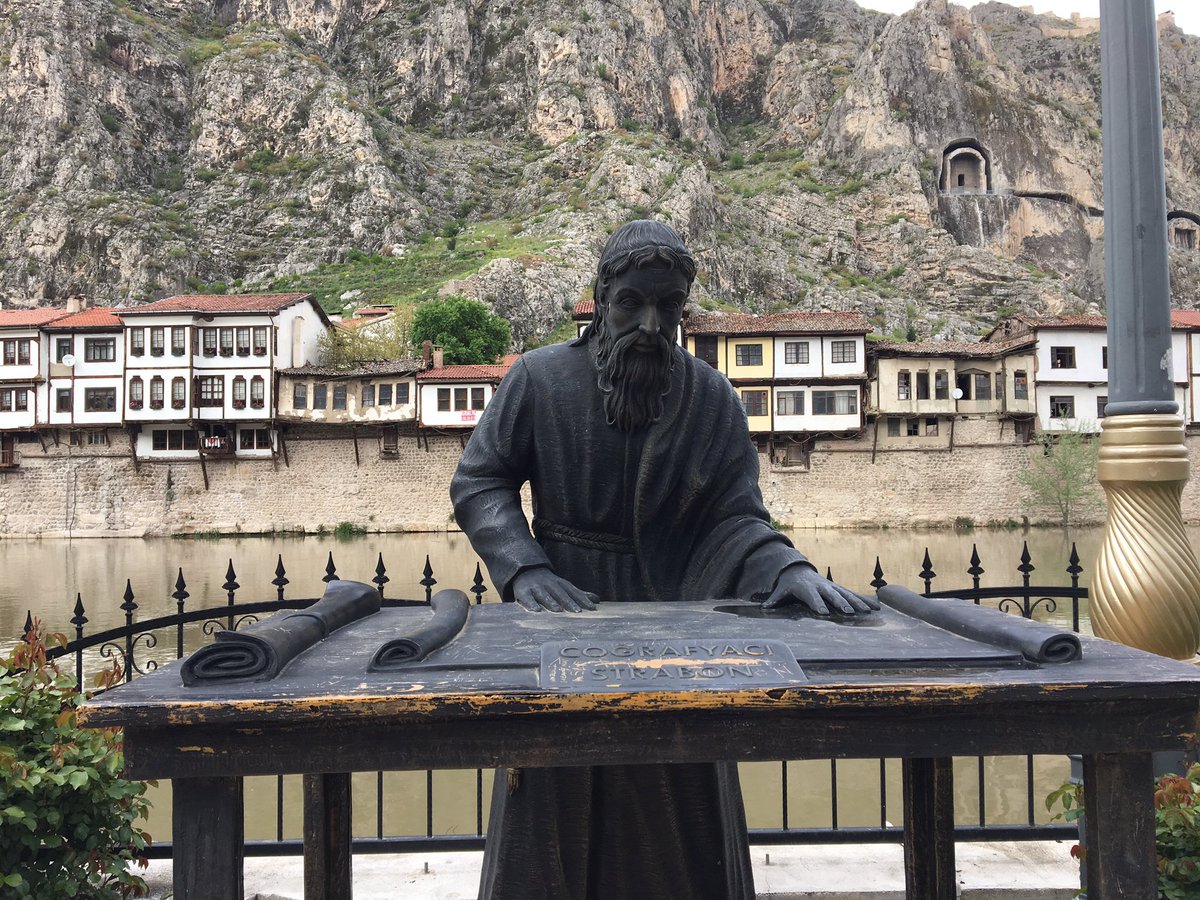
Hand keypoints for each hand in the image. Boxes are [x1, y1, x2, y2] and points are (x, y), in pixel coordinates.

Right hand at [511, 568, 598, 612]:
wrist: (526, 570)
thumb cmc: (549, 584)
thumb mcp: (564, 586)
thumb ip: (579, 594)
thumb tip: (597, 600)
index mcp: (560, 584)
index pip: (573, 591)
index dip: (582, 599)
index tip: (591, 608)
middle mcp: (549, 584)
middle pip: (560, 593)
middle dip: (569, 601)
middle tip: (577, 611)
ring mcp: (536, 587)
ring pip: (544, 595)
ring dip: (551, 602)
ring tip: (558, 611)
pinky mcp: (523, 591)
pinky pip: (527, 598)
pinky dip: (531, 604)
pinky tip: (536, 611)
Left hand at [761, 565, 880, 615]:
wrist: (798, 570)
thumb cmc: (788, 585)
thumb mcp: (780, 591)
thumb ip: (774, 600)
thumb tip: (763, 608)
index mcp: (807, 588)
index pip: (812, 597)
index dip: (817, 604)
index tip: (823, 613)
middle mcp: (822, 586)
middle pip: (832, 595)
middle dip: (840, 603)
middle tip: (847, 613)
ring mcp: (832, 587)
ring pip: (846, 594)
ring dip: (857, 603)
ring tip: (868, 612)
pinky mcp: (839, 589)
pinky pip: (853, 595)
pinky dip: (865, 601)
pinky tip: (877, 608)